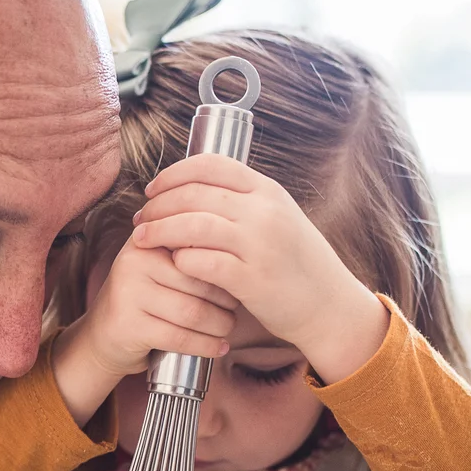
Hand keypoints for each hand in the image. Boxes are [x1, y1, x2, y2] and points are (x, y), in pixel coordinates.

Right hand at [52, 237, 236, 424]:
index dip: (223, 269)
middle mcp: (134, 261)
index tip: (235, 283)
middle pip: (199, 282)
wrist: (101, 337)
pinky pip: (179, 337)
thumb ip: (186, 251)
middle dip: (226, 301)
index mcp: (146, 240)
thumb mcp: (157, 266)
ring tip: (226, 329)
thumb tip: (240, 251)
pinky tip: (217, 348)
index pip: (198, 248)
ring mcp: (128, 293)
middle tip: (234, 311)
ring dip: (219, 326)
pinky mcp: (129, 326)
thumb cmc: (141, 301)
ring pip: (193, 312)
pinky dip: (205, 346)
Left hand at [134, 154, 388, 383]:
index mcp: (267, 191)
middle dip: (158, 205)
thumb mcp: (277, 217)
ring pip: (192, 225)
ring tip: (143, 239)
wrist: (330, 305)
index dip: (173, 174)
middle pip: (194, 194)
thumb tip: (192, 189)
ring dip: (159, 231)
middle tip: (141, 218)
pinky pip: (201, 262)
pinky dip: (180, 260)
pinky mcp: (252, 279)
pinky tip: (172, 264)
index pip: (210, 164)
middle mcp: (264, 212)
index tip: (153, 189)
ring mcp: (259, 245)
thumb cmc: (296, 263)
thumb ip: (242, 202)